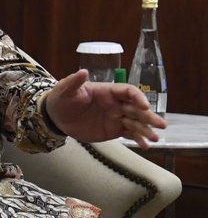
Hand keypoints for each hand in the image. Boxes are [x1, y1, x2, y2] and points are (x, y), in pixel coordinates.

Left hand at [43, 69, 165, 147]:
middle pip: (137, 108)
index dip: (138, 97)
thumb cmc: (62, 99)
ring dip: (146, 129)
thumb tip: (83, 71)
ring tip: (155, 139)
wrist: (56, 117)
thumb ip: (74, 82)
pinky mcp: (114, 129)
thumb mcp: (65, 90)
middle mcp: (116, 104)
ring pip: (136, 122)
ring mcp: (117, 117)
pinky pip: (129, 134)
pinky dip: (138, 139)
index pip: (128, 91)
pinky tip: (145, 145)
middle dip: (149, 116)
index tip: (144, 106)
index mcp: (108, 91)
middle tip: (161, 125)